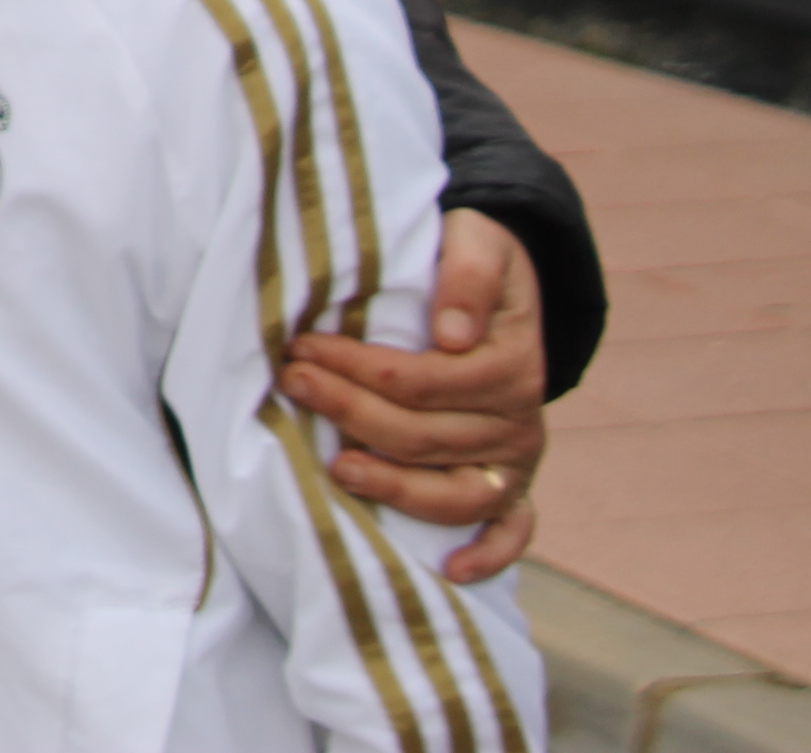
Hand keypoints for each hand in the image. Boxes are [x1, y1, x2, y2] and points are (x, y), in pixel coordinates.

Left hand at [281, 207, 544, 582]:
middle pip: (423, 436)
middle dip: (349, 411)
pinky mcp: (515, 487)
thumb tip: (451, 334)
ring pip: (454, 495)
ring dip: (392, 486)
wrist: (506, 286)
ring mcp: (516, 462)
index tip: (303, 348)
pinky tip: (449, 569)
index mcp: (510, 364)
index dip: (358, 368)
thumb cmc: (478, 261)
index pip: (421, 381)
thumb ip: (469, 274)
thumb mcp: (481, 240)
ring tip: (336, 469)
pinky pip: (512, 533)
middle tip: (293, 384)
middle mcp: (518, 422)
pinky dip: (488, 556)